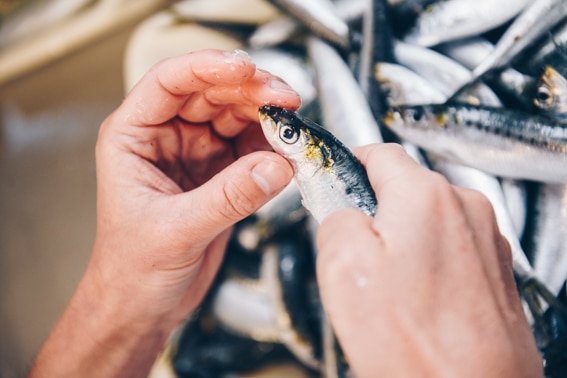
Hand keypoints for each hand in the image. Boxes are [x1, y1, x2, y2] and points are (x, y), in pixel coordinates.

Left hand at [29, 49, 300, 376]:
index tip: (245, 68)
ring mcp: (194, 155)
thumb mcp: (177, 231)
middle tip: (284, 98)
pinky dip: (271, 146)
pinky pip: (249, 147)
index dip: (208, 67)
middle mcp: (164, 139)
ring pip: (234, 116)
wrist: (144, 306)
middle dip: (250, 91)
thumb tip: (275, 165)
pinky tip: (286, 149)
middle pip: (210, 94)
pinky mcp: (218, 175)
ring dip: (265, 115)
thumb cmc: (133, 270)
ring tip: (292, 122)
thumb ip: (228, 197)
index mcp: (133, 137)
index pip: (169, 82)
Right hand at [316, 143, 542, 377]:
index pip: (378, 154)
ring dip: (401, 243)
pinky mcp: (495, 273)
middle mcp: (465, 209)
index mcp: (425, 196)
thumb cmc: (416, 344)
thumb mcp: (341, 266)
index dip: (348, 165)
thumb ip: (335, 217)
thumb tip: (343, 211)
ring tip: (388, 291)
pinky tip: (415, 303)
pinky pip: (448, 252)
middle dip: (373, 214)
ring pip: (425, 223)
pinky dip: (427, 266)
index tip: (334, 181)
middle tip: (354, 256)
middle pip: (403, 190)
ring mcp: (486, 241)